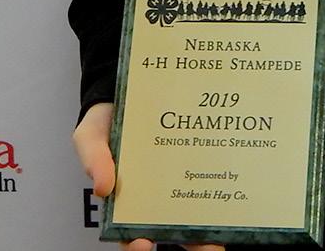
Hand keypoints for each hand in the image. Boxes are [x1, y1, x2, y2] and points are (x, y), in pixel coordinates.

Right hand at [72, 102, 222, 250]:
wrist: (131, 90)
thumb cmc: (105, 120)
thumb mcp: (91, 137)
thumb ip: (94, 159)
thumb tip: (102, 188)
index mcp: (126, 197)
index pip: (130, 232)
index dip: (136, 244)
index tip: (143, 244)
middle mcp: (154, 193)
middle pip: (171, 227)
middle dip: (190, 243)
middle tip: (207, 250)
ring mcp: (176, 176)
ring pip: (194, 208)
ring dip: (210, 225)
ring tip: (226, 235)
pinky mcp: (192, 157)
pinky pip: (207, 173)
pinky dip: (219, 181)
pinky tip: (233, 185)